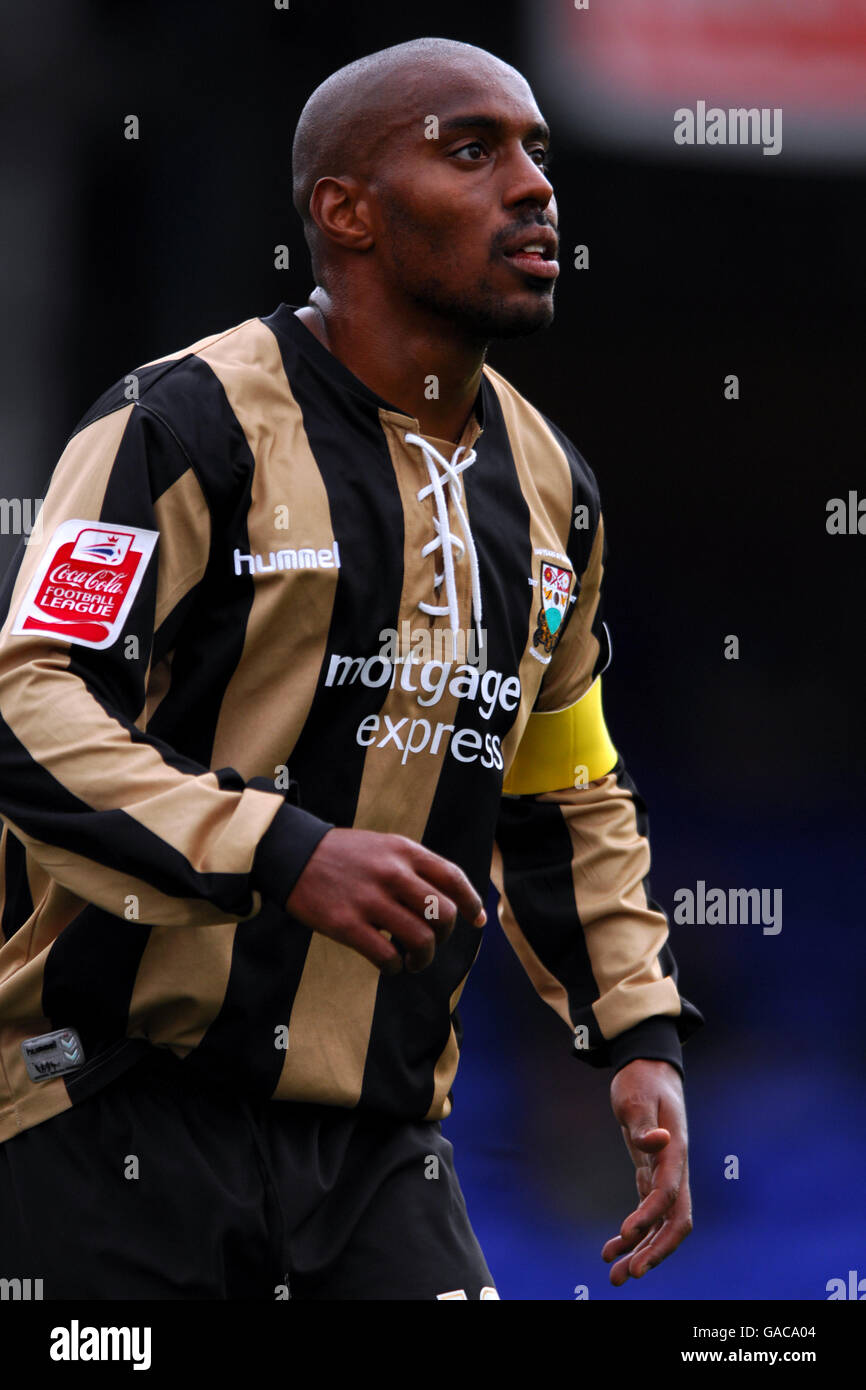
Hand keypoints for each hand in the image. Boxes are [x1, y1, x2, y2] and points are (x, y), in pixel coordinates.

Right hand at [285, 828, 485, 974]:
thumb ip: (415, 868)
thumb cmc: (343, 855)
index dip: (472, 903)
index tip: (477, 920)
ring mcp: (369, 899)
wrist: (291, 853)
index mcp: (404, 851)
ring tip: (413, 961)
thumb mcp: (384, 846)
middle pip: (443, 913)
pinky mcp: (346, 924)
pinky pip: (387, 956)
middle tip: (431, 942)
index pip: (454, 878)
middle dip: (444, 936)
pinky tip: (390, 966)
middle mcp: (392, 873)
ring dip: (423, 959)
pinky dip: (395, 968)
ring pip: (421, 940)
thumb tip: (451, 902)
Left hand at [602, 1058, 692, 1284]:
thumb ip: (644, 1124)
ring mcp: (666, 1175)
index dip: (649, 1218)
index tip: (625, 1234)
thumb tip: (658, 1142)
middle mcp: (675, 1169)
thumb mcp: (636, 1096)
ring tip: (615, 1276)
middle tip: (629, 1274)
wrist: (648, 1068)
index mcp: (675, 1151)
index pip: (668, 1193)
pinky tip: (612, 1250)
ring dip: (642, 1251)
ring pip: (661, 1225)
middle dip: (655, 1251)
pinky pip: (648, 1214)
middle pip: (675, 1222)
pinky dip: (634, 1234)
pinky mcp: (653, 1175)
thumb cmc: (642, 1080)